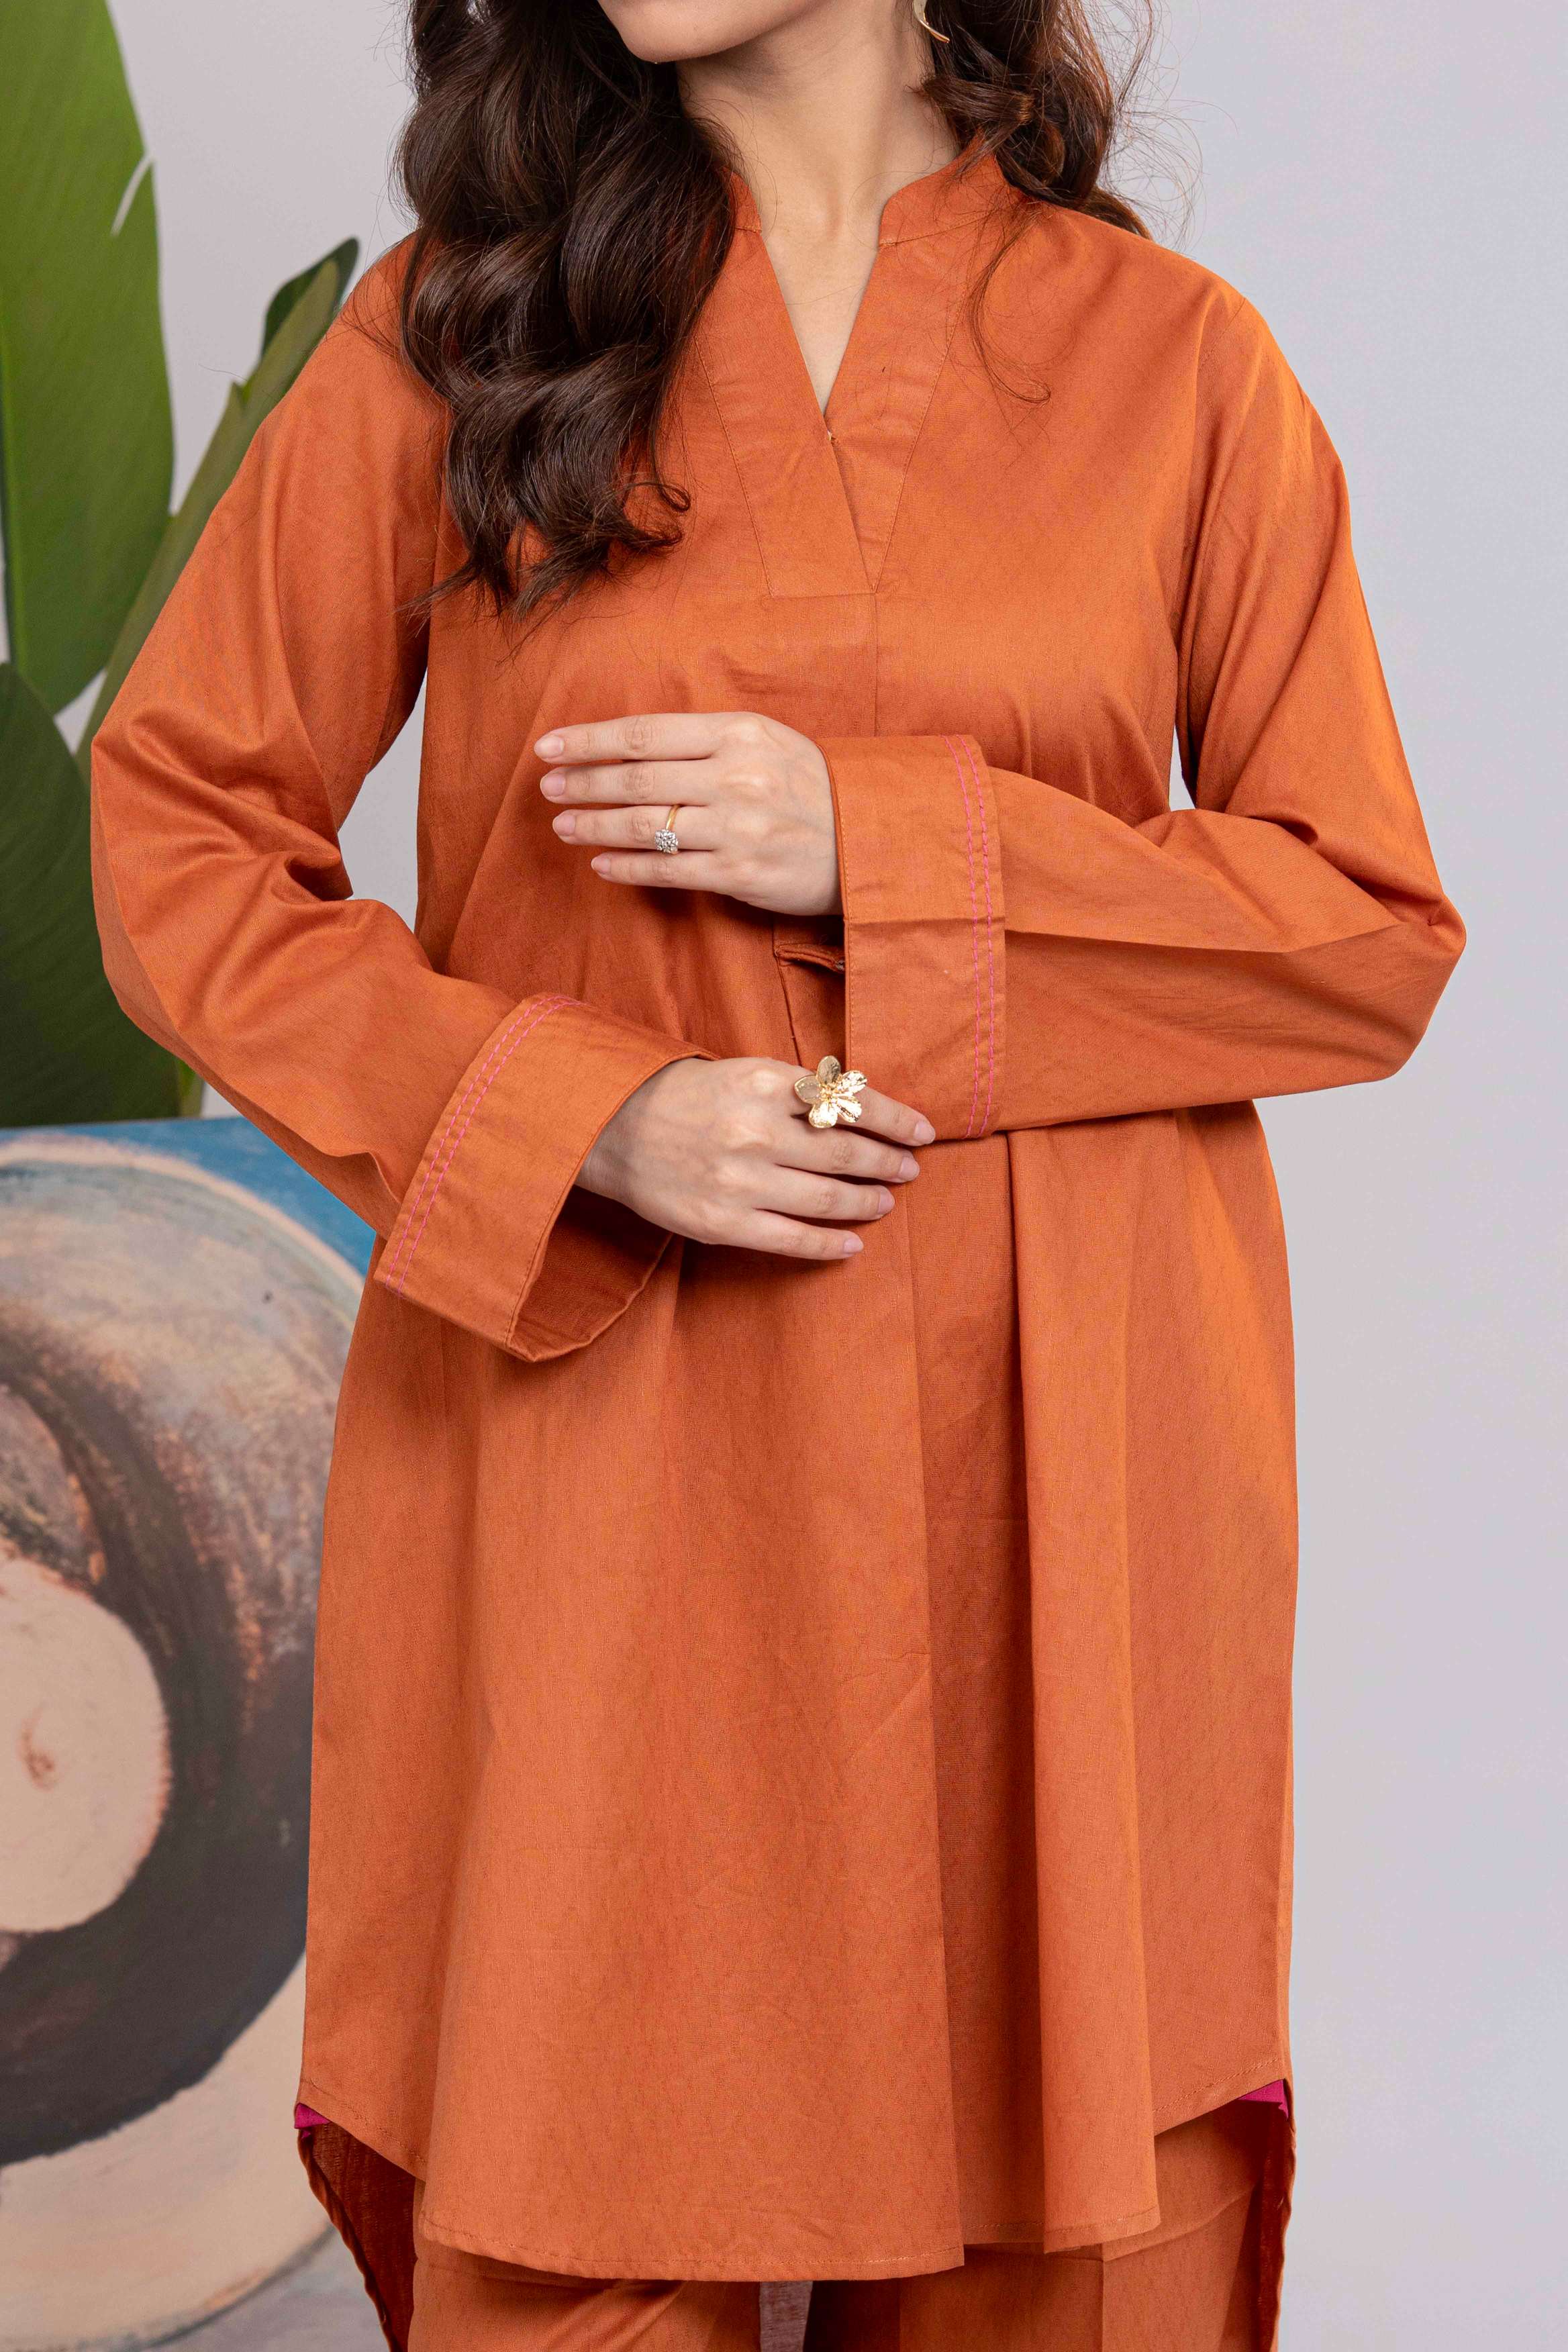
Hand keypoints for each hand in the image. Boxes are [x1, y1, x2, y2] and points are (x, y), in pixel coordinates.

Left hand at [536, 712, 838, 917]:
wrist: (869, 840)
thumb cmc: (810, 787)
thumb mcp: (766, 742)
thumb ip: (705, 740)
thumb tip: (631, 748)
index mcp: (738, 733)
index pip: (644, 734)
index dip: (589, 741)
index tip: (549, 747)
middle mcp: (735, 777)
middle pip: (636, 780)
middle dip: (582, 783)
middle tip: (547, 788)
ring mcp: (738, 828)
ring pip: (645, 826)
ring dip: (594, 824)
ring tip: (563, 825)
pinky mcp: (741, 874)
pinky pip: (668, 870)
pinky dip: (626, 866)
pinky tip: (601, 862)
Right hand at [578, 1057, 934, 1261]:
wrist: (611, 1130)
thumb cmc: (685, 1096)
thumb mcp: (743, 1072)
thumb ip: (797, 1089)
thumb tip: (859, 1108)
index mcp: (764, 1084)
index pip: (850, 1103)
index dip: (895, 1119)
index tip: (922, 1131)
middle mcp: (756, 1132)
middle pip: (846, 1152)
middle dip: (887, 1162)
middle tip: (910, 1169)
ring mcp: (740, 1181)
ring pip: (826, 1198)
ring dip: (866, 1201)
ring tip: (885, 1201)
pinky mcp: (723, 1223)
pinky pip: (793, 1239)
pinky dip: (830, 1244)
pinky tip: (853, 1243)